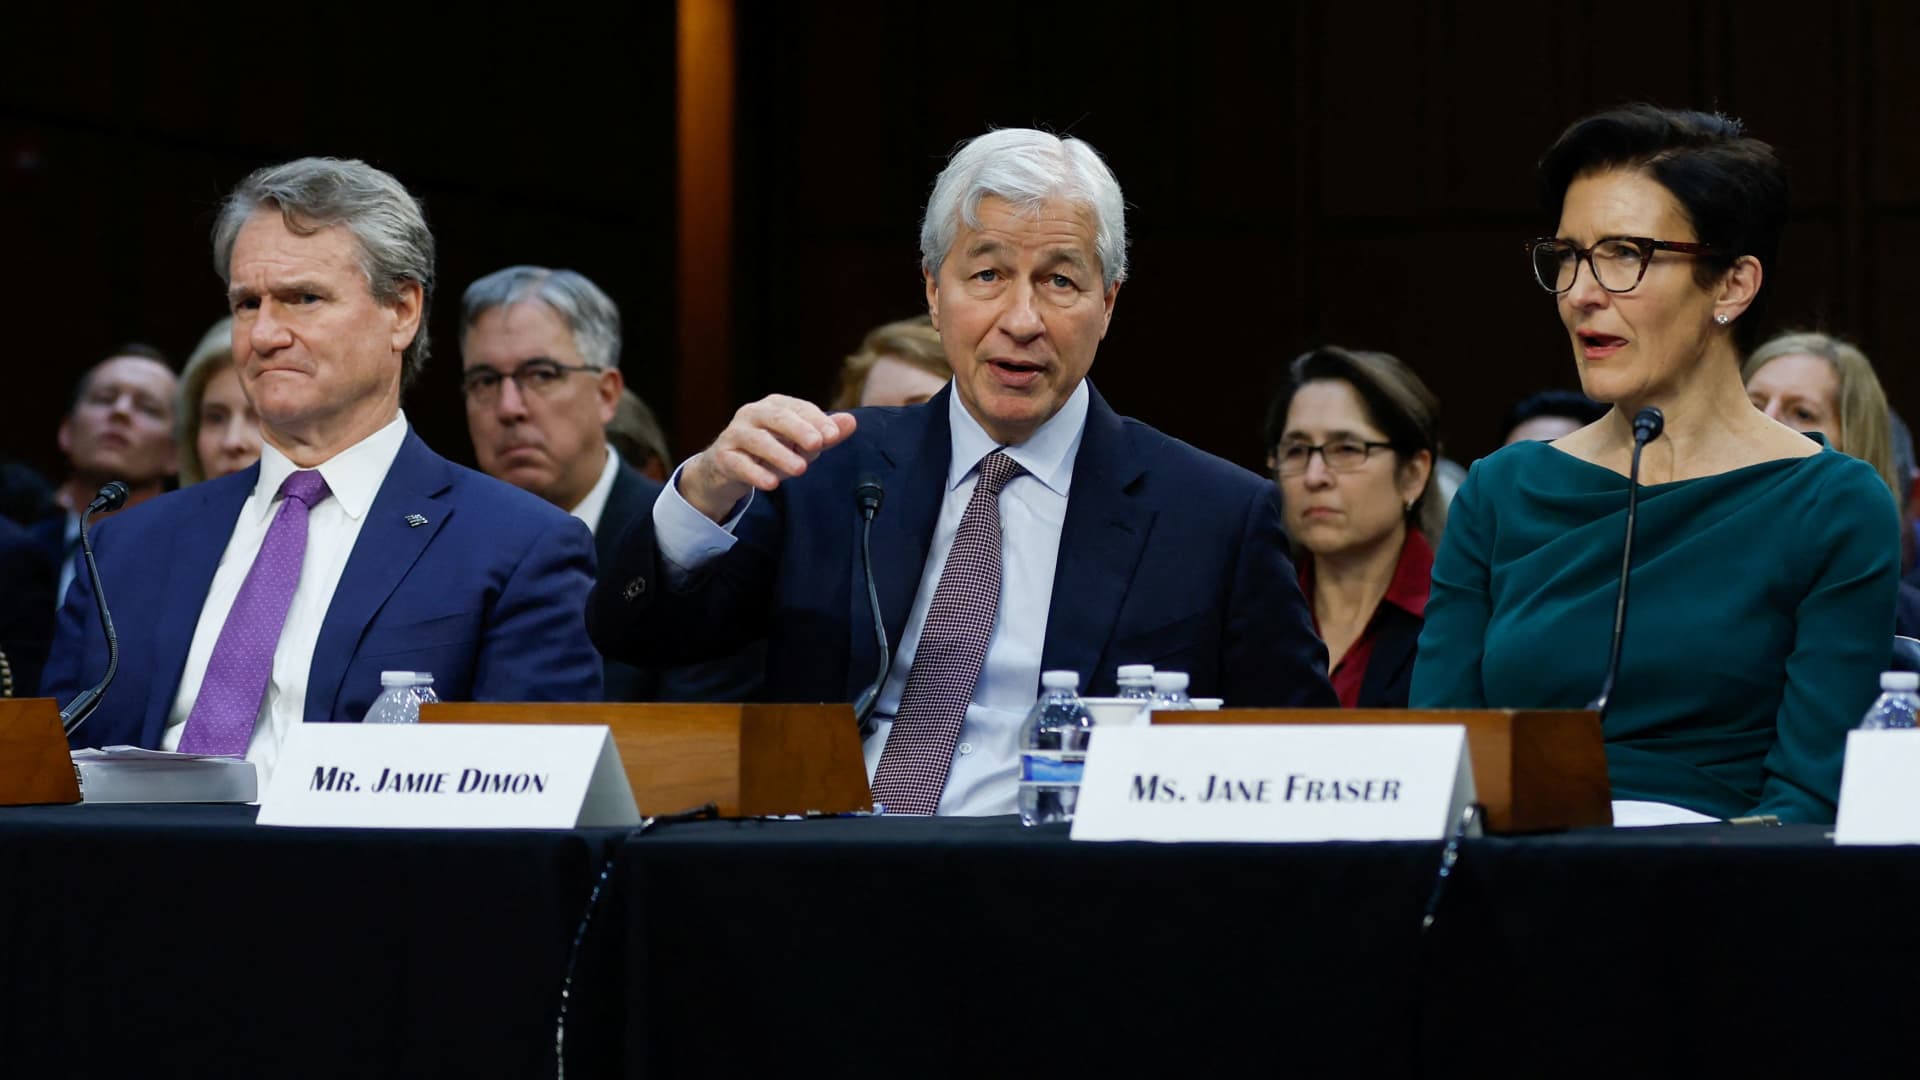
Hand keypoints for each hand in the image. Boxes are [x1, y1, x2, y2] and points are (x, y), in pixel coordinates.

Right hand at [679, 395, 858, 521]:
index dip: (817, 420)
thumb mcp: (800, 443)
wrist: (726, 467)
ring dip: (779, 454)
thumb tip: (851, 421)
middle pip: (776, 417)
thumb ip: (825, 433)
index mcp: (775, 405)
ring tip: (800, 469)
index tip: (833, 435)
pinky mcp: (723, 457)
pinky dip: (756, 474)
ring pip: (757, 440)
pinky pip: (739, 464)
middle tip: (818, 443)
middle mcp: (752, 414)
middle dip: (798, 429)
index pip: (799, 408)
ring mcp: (735, 434)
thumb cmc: (770, 451)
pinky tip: (771, 483)